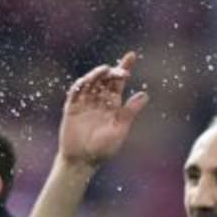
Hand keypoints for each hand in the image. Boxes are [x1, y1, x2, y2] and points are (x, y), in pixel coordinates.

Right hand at [58, 51, 149, 168]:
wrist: (82, 161)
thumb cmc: (103, 149)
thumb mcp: (120, 129)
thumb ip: (130, 112)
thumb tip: (145, 94)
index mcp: (113, 105)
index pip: (118, 82)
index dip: (124, 68)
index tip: (132, 55)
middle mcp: (99, 101)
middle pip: (105, 80)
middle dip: (112, 72)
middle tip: (121, 71)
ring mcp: (84, 103)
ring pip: (90, 83)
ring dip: (97, 75)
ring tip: (105, 71)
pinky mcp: (71, 108)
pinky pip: (75, 93)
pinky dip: (80, 86)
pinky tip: (86, 81)